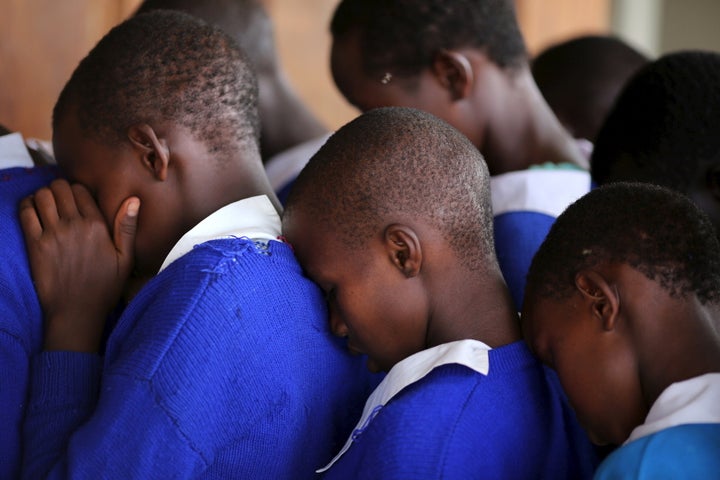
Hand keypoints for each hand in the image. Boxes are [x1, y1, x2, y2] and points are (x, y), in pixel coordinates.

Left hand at [19, 179, 139, 351]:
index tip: (76, 199)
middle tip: (60, 199)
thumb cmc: (104, 287)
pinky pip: (25, 212)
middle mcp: (74, 226)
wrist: (77, 312)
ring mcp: (53, 235)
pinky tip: (32, 211)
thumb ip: (127, 227)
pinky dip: (26, 205)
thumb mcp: (125, 259)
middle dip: (58, 189)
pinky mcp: (35, 245)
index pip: (80, 190)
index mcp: (97, 226)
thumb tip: (134, 200)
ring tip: (46, 204)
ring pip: (42, 196)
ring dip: (42, 195)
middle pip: (59, 188)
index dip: (76, 190)